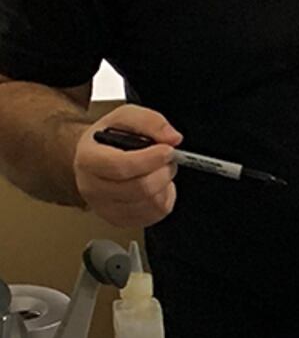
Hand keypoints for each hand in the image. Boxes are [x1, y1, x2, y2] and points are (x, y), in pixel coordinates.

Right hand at [73, 106, 180, 229]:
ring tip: (159, 169)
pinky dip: (164, 198)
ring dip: (165, 184)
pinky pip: (155, 215)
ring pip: (151, 203)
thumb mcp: (125, 117)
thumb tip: (172, 137)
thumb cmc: (108, 139)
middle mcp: (92, 187)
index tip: (168, 149)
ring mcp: (105, 208)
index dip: (150, 159)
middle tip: (168, 157)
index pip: (120, 166)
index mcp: (88, 159)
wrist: (94, 158)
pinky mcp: (121, 220)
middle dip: (163, 170)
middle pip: (139, 188)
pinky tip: (156, 185)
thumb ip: (149, 121)